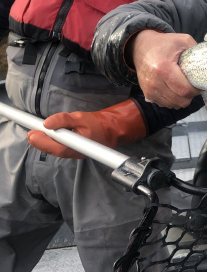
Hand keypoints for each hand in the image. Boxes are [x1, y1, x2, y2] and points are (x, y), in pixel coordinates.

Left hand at [27, 99, 146, 157]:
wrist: (109, 131)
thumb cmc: (96, 124)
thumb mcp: (81, 117)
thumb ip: (64, 119)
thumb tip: (47, 123)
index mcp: (77, 146)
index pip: (57, 148)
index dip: (43, 142)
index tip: (32, 133)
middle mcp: (73, 153)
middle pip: (52, 150)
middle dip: (40, 141)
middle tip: (31, 133)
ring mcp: (71, 153)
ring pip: (54, 149)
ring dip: (44, 141)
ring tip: (36, 133)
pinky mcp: (71, 151)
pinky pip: (57, 148)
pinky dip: (50, 141)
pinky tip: (47, 135)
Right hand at [129, 30, 200, 107]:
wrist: (140, 47)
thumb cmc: (163, 43)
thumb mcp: (182, 40)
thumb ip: (196, 51)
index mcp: (164, 68)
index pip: (185, 90)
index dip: (196, 90)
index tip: (200, 84)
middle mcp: (155, 82)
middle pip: (181, 100)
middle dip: (191, 95)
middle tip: (193, 86)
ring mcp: (150, 90)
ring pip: (173, 104)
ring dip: (182, 99)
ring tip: (184, 87)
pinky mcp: (147, 94)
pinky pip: (165, 104)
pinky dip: (173, 100)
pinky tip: (175, 90)